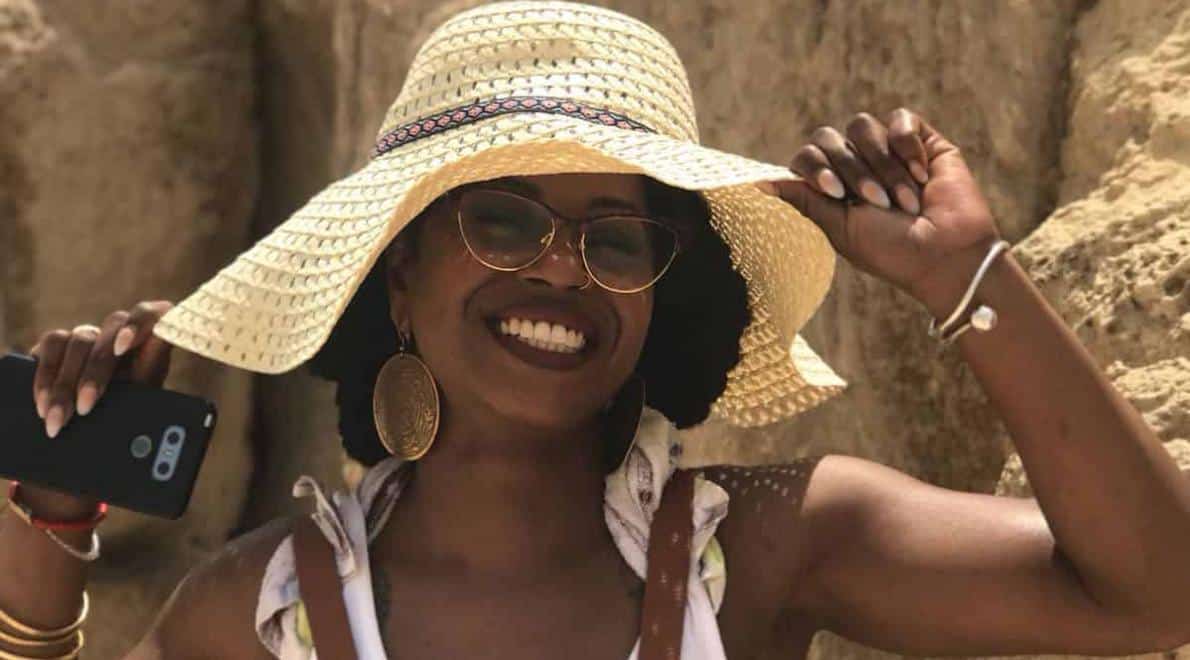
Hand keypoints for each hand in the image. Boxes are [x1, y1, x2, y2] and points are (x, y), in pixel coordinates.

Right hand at [18, 301, 174, 513]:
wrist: (106, 423)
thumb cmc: (132, 412)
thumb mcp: (147, 409)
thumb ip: (155, 406)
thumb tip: (160, 430)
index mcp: (152, 343)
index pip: (155, 315)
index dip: (140, 324)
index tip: (123, 347)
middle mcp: (120, 331)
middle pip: (110, 334)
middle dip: (94, 374)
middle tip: (85, 409)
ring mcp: (91, 334)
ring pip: (78, 339)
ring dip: (65, 381)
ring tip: (58, 417)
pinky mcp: (61, 343)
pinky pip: (51, 345)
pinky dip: (46, 375)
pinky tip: (42, 402)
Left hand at [764, 109, 1002, 299]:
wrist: (945, 254)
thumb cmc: (891, 250)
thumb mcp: (840, 228)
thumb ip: (803, 200)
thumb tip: (756, 184)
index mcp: (832, 188)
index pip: (806, 156)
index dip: (817, 168)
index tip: (838, 194)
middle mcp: (856, 164)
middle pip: (829, 138)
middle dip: (852, 171)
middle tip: (877, 203)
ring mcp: (887, 150)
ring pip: (862, 127)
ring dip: (881, 166)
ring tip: (904, 200)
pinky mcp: (921, 139)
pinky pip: (900, 119)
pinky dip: (906, 146)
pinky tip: (921, 174)